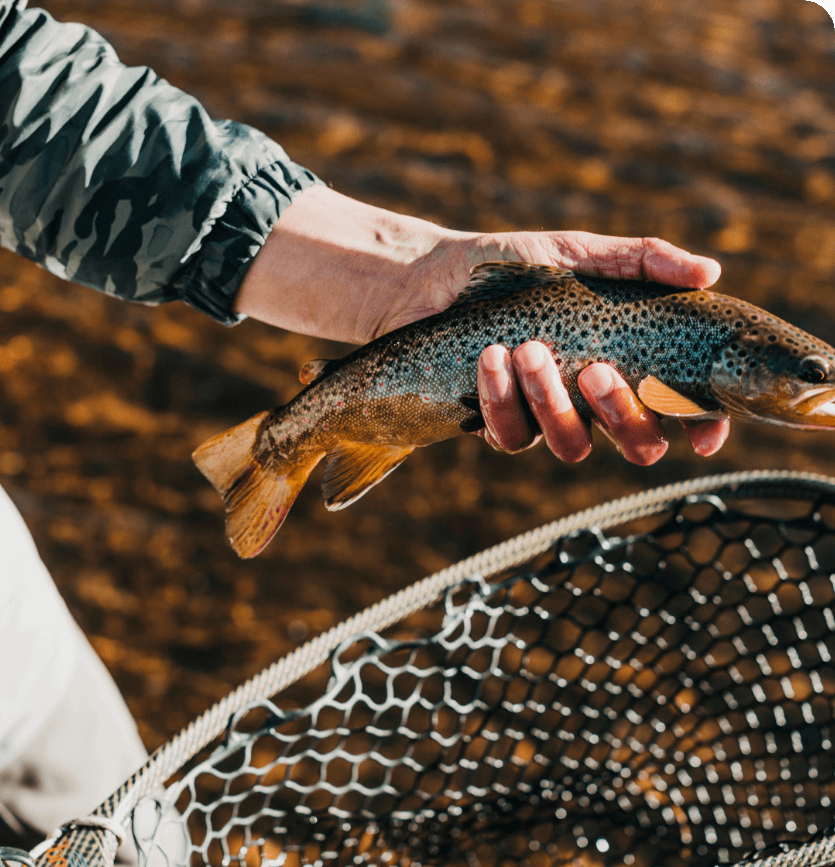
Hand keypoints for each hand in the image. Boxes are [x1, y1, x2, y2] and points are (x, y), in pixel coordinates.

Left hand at [450, 232, 728, 463]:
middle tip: (596, 372)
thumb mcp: (579, 254)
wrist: (436, 279)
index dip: (700, 426)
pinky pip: (511, 436)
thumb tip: (710, 271)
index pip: (678, 408)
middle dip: (623, 415)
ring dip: (554, 403)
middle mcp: (592, 401)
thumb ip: (642, 262)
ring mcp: (547, 417)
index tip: (704, 433)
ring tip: (529, 351)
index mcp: (625, 363)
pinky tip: (491, 358)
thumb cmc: (516, 268)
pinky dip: (502, 399)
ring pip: (572, 446)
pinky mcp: (499, 422)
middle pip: (637, 444)